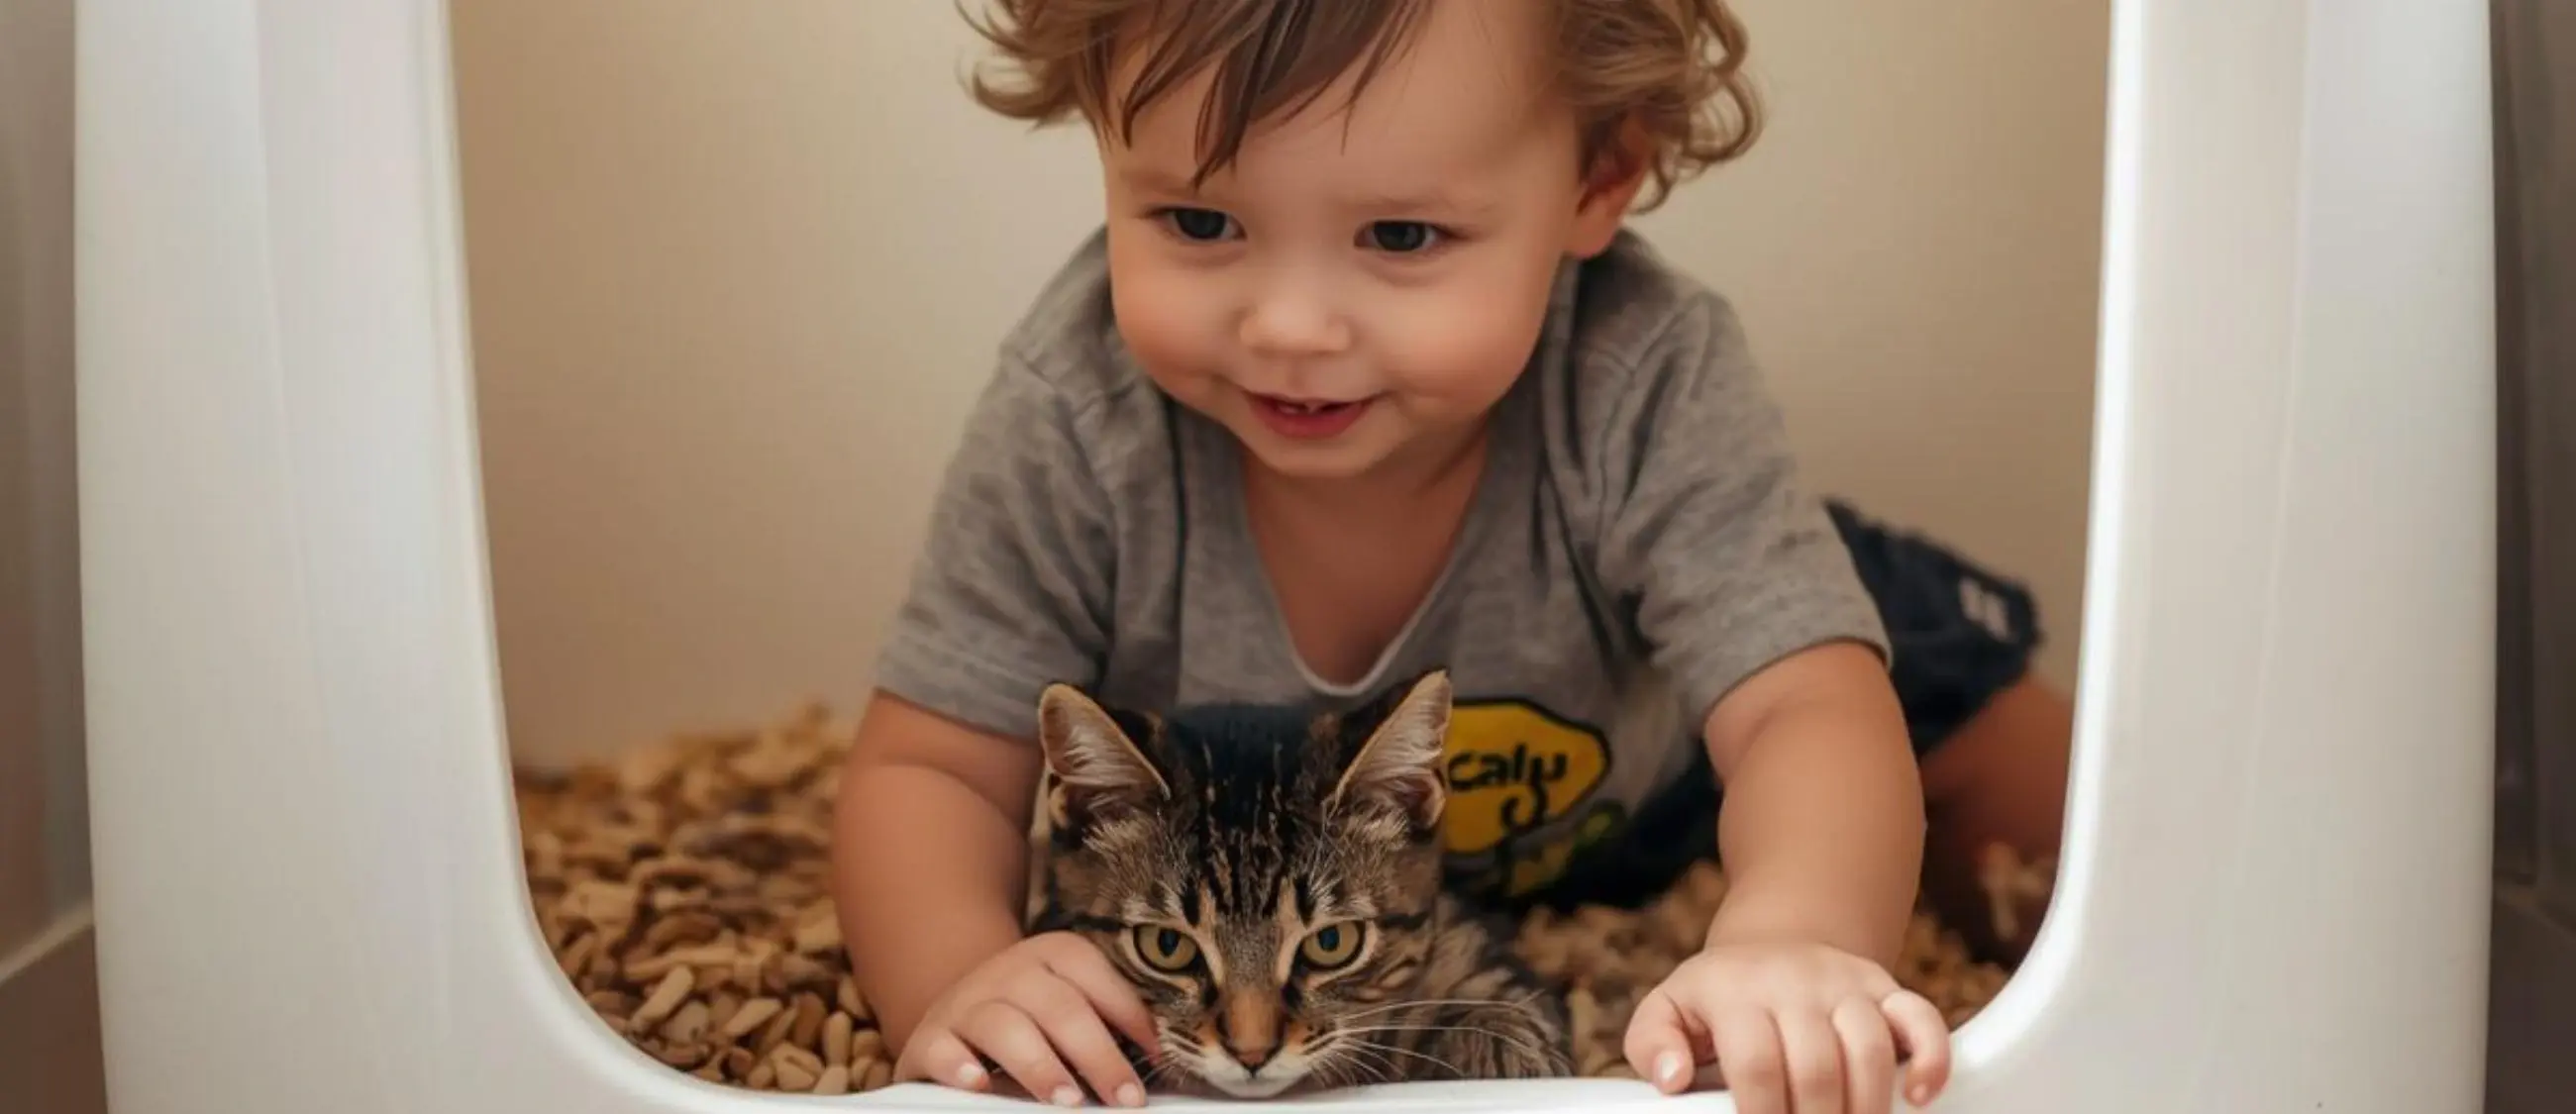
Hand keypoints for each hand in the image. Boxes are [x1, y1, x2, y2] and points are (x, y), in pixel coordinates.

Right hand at [893, 931, 1159, 1107]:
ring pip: (1003, 1025)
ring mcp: (964, 1004)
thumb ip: (1104, 1028)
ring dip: (1040, 1064)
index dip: (1128, 1014)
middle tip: (1124, 1097)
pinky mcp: (929, 1040)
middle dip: (1097, 1054)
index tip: (1156, 1057)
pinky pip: (941, 1048)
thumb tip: (1153, 1065)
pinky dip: (959, 1066)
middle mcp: (1007, 972)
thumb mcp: (1066, 1011)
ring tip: (1067, 1100)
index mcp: (1050, 955)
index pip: (1092, 975)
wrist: (955, 1012)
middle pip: (1057, 1006)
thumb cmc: (1031, 1021)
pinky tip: (979, 1085)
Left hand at [1622, 939, 1951, 1113]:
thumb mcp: (1668, 1009)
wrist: (1772, 944)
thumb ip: (1653, 1044)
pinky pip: (1922, 1019)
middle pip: (1817, 1064)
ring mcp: (1846, 983)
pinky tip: (1918, 1098)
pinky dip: (1932, 1060)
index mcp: (1735, 991)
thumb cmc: (1717, 998)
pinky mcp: (1886, 989)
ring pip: (1871, 1046)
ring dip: (1866, 1107)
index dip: (1761, 1113)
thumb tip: (1670, 1080)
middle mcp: (1795, 982)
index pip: (1755, 1062)